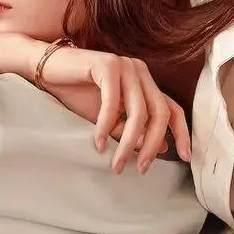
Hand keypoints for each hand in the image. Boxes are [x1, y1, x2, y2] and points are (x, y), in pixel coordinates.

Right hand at [30, 44, 190, 173]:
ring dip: (129, 141)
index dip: (182, 133)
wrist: (47, 71)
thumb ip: (131, 129)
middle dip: (152, 144)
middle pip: (160, 112)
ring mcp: (125, 65)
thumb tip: (161, 146)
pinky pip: (113, 102)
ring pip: (139, 111)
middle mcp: (140, 71)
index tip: (186, 157)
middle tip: (140, 168)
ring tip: (117, 163)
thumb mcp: (109, 119)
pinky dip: (106, 125)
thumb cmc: (77, 94)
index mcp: (145, 83)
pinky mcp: (107, 64)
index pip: (172, 108)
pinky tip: (99, 143)